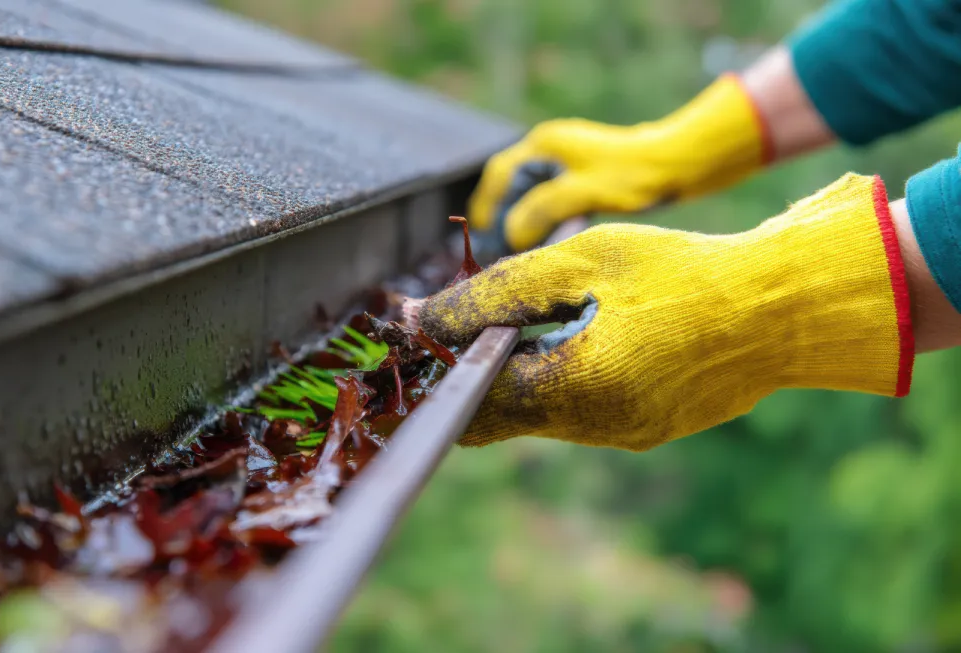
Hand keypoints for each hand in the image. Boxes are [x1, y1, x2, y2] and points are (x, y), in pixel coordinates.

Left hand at [424, 174, 912, 449]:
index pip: (469, 403)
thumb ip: (496, 294)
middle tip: (446, 325)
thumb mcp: (582, 260)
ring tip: (511, 320)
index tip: (405, 340)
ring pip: (538, 410)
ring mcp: (624, 434)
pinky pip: (579, 408)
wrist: (786, 309)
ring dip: (514, 370)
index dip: (431, 372)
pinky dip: (557, 376)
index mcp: (575, 389)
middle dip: (466, 372)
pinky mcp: (647, 428)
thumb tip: (422, 321)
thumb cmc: (685, 272)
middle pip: (499, 412)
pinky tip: (572, 333)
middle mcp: (595, 427)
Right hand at [469, 75, 768, 253]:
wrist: (677, 165)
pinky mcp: (582, 174)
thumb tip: (509, 232)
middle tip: (494, 248)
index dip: (486, 206)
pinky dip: (539, 217)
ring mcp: (566, 160)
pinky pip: (548, 196)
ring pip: (529, 191)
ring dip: (519, 218)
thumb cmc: (632, 177)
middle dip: (499, 214)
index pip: (499, 174)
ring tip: (513, 248)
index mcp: (545, 145)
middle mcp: (551, 148)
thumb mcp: (583, 194)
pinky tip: (543, 238)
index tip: (481, 236)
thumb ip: (542, 210)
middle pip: (510, 183)